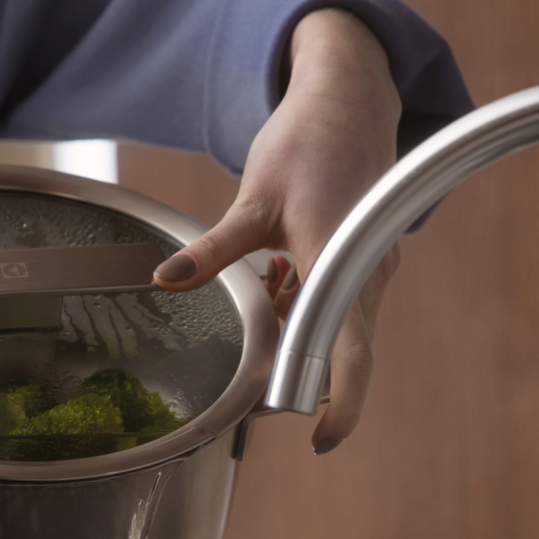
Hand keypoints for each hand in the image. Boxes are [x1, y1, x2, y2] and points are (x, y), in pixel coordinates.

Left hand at [151, 8, 401, 453]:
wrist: (349, 98)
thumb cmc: (307, 141)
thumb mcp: (253, 196)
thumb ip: (213, 248)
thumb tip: (168, 280)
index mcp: (341, 256)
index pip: (349, 349)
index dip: (340, 402)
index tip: (322, 440)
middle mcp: (366, 270)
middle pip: (338, 348)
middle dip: (294, 365)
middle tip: (254, 366)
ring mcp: (369, 268)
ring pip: (332, 327)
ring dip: (293, 326)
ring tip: (265, 284)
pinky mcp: (362, 262)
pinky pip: (334, 305)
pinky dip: (301, 304)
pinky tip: (277, 274)